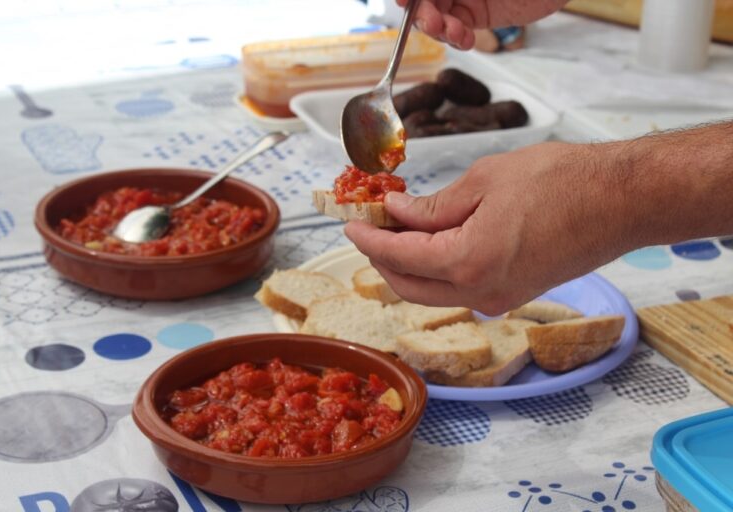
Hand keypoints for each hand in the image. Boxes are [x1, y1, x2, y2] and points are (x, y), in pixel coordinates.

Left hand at [344, 141, 635, 314]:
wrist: (622, 202)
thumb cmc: (562, 182)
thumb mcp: (485, 180)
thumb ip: (434, 206)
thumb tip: (399, 213)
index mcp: (469, 263)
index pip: (399, 258)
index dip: (369, 240)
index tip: (350, 223)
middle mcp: (480, 293)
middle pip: (409, 286)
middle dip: (382, 258)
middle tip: (370, 227)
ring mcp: (499, 299)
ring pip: (433, 291)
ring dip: (409, 265)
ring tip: (398, 228)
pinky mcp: (514, 294)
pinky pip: (460, 288)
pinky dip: (438, 268)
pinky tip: (434, 239)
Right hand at [396, 0, 567, 48]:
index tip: (401, 2)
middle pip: (423, 1)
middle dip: (422, 14)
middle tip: (431, 23)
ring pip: (436, 18)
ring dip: (439, 30)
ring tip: (454, 33)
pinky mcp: (477, 17)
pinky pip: (456, 31)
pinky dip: (456, 39)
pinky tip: (465, 39)